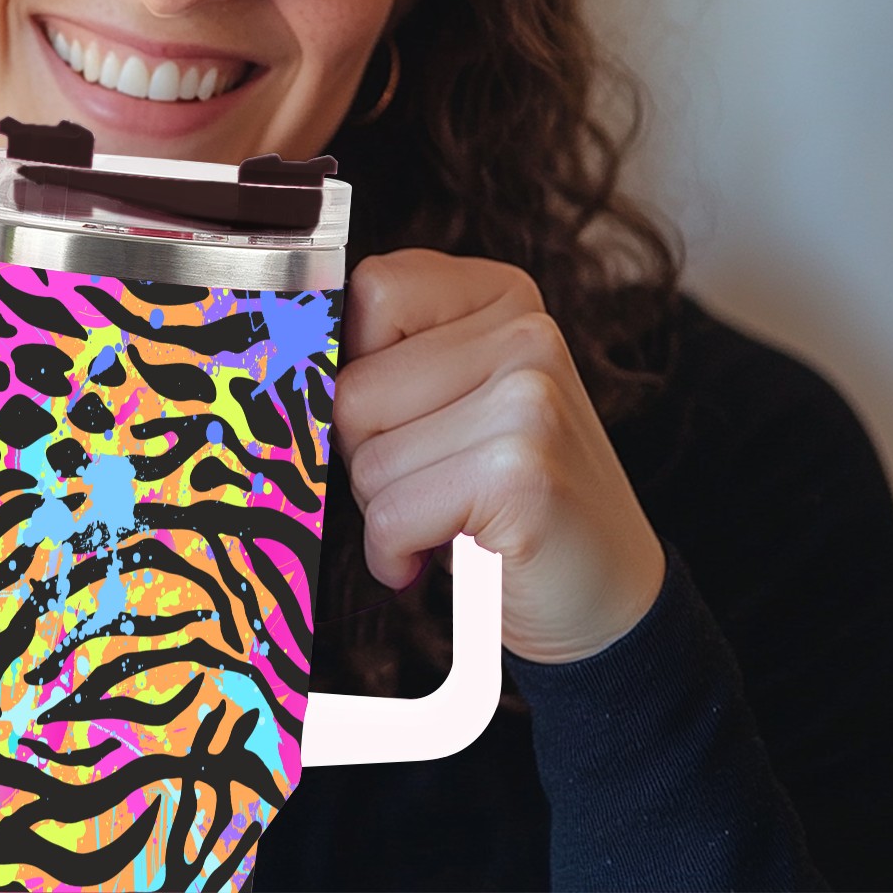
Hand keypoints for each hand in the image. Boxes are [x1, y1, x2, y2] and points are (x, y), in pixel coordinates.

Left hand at [331, 249, 664, 662]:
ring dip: (385, 508)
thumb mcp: (455, 400)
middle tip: (431, 484)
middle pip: (354, 387)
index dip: (353, 364)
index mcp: (503, 296)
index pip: (371, 290)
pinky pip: (390, 514)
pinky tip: (441, 557)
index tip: (389, 415)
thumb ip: (392, 359)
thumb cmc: (506, 499)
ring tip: (448, 517)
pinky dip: (395, 553)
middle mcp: (526, 333)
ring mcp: (529, 398)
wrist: (609, 603)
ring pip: (366, 455)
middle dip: (367, 453)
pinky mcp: (520, 472)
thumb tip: (283, 360)